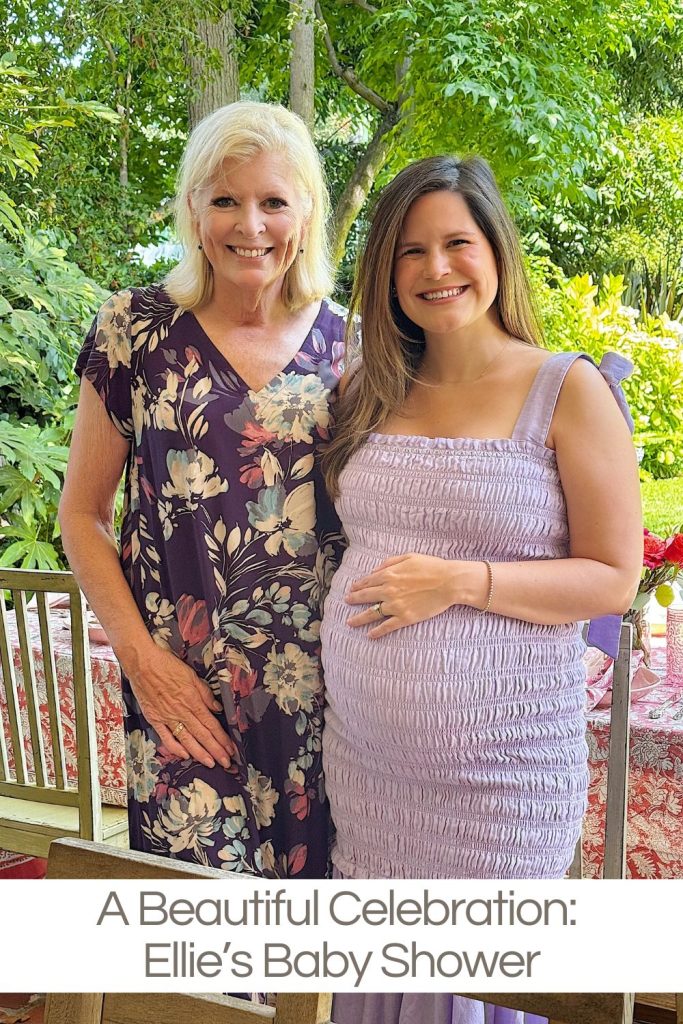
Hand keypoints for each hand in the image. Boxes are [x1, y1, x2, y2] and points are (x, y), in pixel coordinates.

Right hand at [127, 645, 233, 768]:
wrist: (142, 663)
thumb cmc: (167, 665)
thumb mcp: (192, 675)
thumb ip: (205, 693)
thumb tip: (217, 709)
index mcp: (193, 701)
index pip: (211, 724)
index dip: (222, 739)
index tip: (231, 749)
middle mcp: (182, 712)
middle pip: (202, 735)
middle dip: (215, 750)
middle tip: (226, 763)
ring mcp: (167, 717)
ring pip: (186, 740)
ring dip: (199, 753)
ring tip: (210, 764)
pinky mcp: (154, 719)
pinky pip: (166, 737)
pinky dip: (175, 748)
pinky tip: (184, 755)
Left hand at [345, 553, 463, 637]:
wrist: (448, 582)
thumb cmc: (431, 567)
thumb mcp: (409, 557)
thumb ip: (389, 562)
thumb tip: (374, 570)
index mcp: (388, 574)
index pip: (368, 581)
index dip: (358, 585)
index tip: (352, 589)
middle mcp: (388, 590)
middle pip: (365, 596)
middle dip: (353, 599)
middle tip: (346, 602)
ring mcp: (395, 605)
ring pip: (372, 613)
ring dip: (359, 619)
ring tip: (350, 622)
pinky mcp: (405, 617)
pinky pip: (387, 626)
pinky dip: (377, 632)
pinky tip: (370, 635)